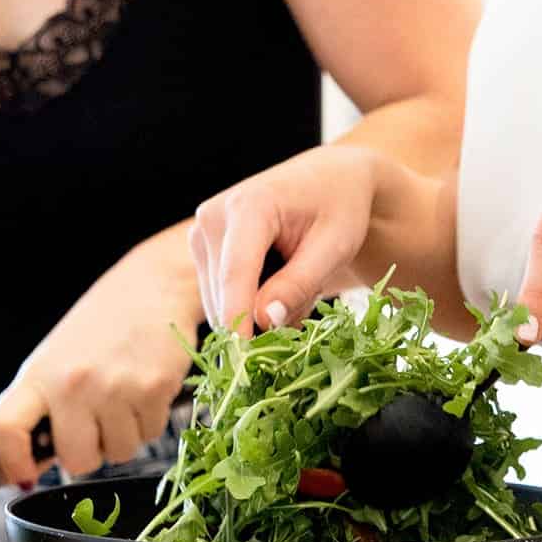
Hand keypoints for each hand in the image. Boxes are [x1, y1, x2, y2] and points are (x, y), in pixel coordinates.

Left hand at [0, 235, 201, 486]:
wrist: (152, 284)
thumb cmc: (102, 323)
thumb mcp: (58, 356)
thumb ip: (44, 405)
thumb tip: (32, 464)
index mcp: (40, 373)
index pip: (5, 427)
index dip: (10, 460)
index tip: (22, 474)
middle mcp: (73, 382)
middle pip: (75, 461)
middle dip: (87, 452)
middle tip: (94, 423)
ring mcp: (115, 387)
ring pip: (119, 453)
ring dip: (123, 435)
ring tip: (123, 395)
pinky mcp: (153, 389)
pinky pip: (150, 435)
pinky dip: (149, 420)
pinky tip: (145, 387)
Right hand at [188, 145, 377, 334]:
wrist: (329, 179)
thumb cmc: (339, 208)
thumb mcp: (334, 246)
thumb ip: (299, 284)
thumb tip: (265, 321)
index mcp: (249, 205)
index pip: (236, 274)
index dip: (239, 320)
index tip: (246, 362)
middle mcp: (213, 216)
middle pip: (223, 294)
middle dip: (260, 319)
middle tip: (306, 310)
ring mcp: (202, 231)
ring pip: (219, 301)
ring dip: (256, 312)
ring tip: (297, 286)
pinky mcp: (202, 246)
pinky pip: (219, 295)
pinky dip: (249, 303)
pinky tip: (278, 283)